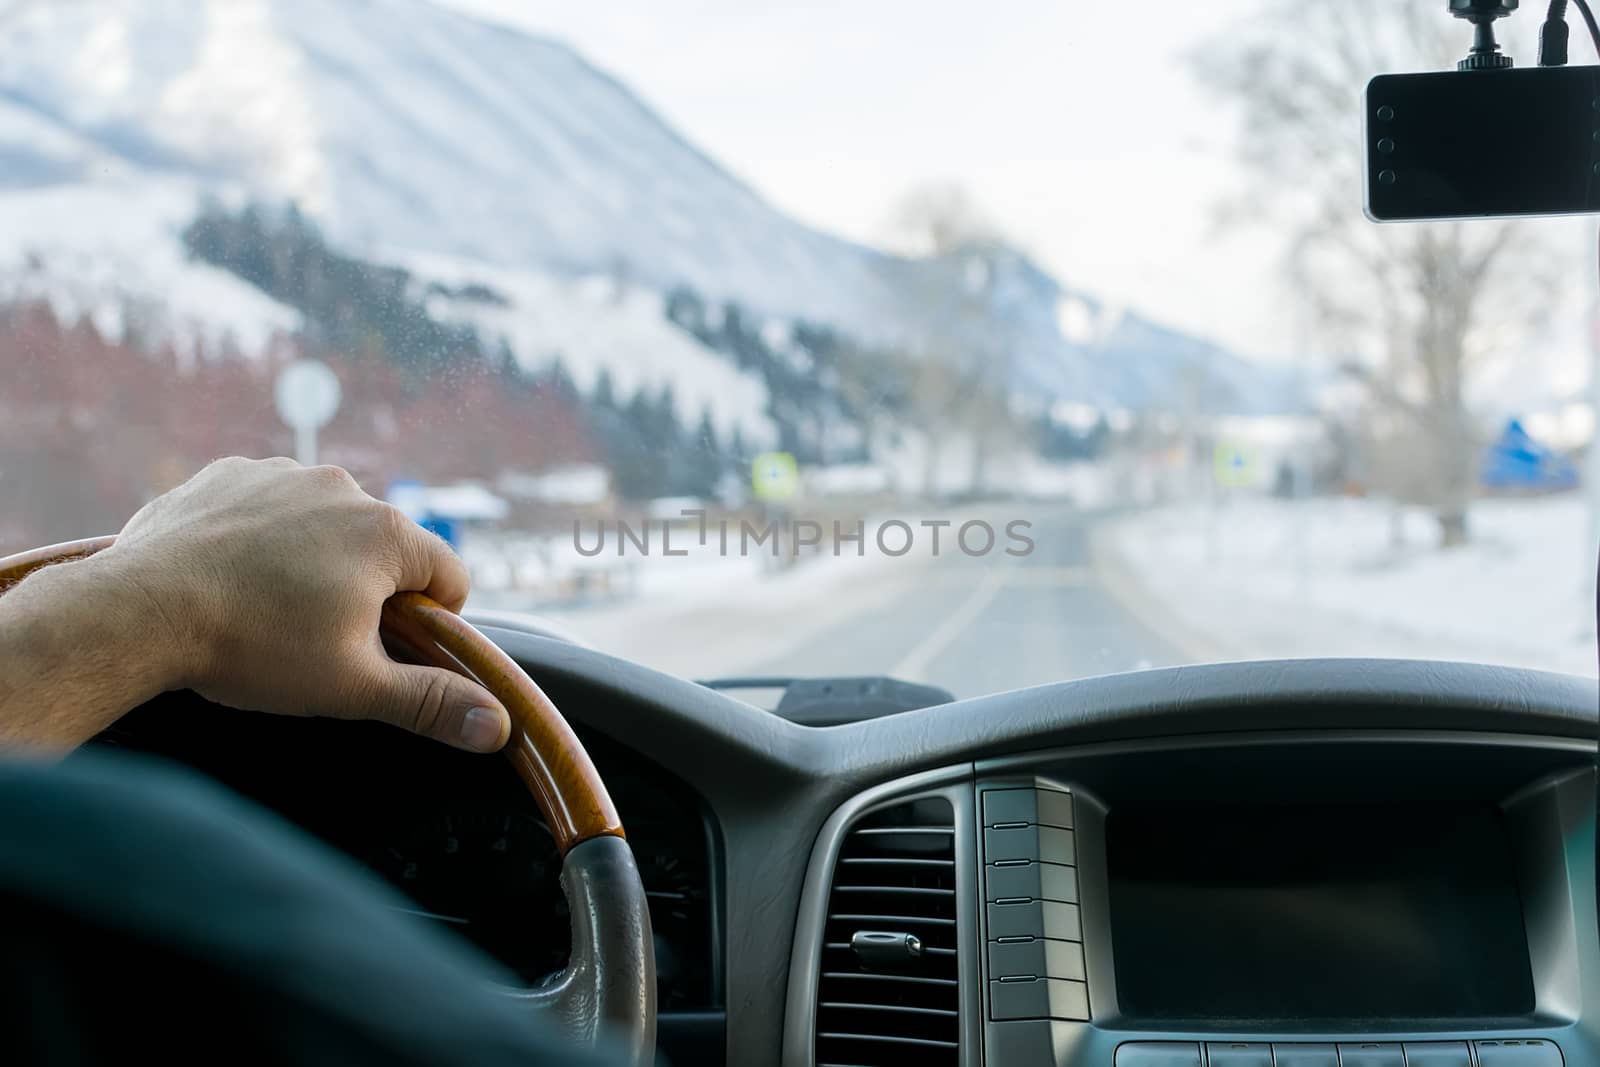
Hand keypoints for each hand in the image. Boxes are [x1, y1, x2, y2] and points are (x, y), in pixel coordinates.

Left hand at [94, 457, 509, 751]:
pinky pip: (267, 507)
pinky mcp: (227, 473)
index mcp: (386, 533)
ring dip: (313, 559)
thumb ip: (430, 703)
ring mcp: (281, 473)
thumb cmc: (252, 647)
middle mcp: (342, 487)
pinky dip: (260, 537)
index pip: (449, 576)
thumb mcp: (352, 688)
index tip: (385, 650)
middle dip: (366, 591)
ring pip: (324, 525)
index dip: (430, 623)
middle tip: (318, 639)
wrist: (138, 611)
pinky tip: (231, 577)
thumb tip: (497, 726)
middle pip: (385, 549)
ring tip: (267, 608)